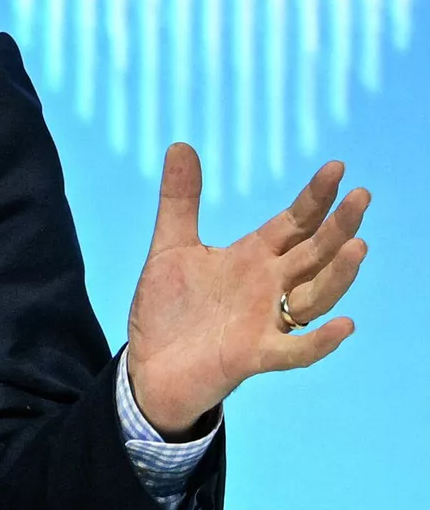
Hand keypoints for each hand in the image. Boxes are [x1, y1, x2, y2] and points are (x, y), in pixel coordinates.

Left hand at [127, 143, 369, 436]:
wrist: (149, 365)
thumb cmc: (169, 309)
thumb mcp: (171, 246)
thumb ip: (180, 200)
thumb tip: (180, 144)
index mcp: (252, 258)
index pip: (294, 223)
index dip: (315, 197)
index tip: (337, 167)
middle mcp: (268, 287)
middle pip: (313, 253)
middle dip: (338, 226)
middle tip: (362, 196)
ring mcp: (265, 321)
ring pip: (315, 297)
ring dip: (338, 275)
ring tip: (358, 246)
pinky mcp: (253, 356)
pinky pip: (295, 350)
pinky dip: (319, 341)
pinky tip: (344, 325)